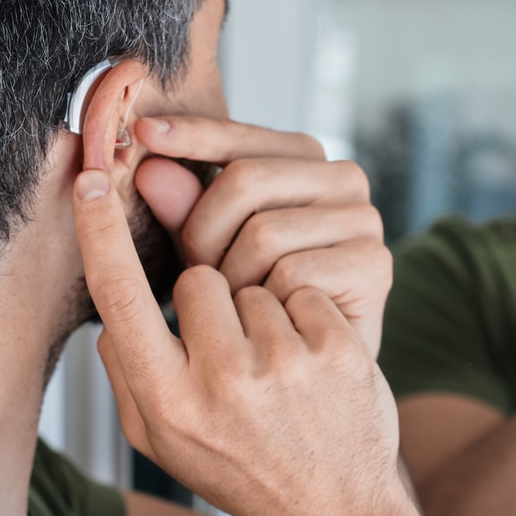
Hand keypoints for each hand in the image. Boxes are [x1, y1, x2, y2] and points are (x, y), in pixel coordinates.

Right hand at [71, 168, 402, 515]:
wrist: (336, 512)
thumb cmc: (239, 470)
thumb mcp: (163, 441)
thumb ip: (126, 371)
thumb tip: (110, 299)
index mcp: (165, 401)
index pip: (118, 297)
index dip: (98, 232)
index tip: (91, 178)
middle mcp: (220, 382)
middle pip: (195, 278)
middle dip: (211, 301)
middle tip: (234, 355)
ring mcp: (283, 364)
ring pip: (251, 282)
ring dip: (261, 312)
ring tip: (277, 369)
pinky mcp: (335, 349)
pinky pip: (301, 289)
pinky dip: (305, 317)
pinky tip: (312, 364)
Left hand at [132, 116, 390, 355]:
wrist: (314, 383)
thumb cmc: (256, 306)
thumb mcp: (210, 251)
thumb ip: (183, 210)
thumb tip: (148, 167)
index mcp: (306, 159)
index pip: (240, 138)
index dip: (191, 135)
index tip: (142, 132)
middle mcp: (344, 177)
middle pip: (245, 180)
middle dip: (202, 232)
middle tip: (196, 277)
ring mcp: (365, 219)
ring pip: (263, 232)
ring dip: (231, 279)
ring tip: (233, 309)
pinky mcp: (374, 263)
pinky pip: (291, 274)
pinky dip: (266, 304)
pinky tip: (269, 324)